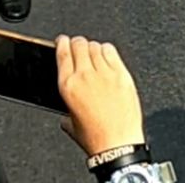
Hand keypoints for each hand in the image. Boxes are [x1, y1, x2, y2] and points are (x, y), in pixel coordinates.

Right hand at [56, 36, 144, 156]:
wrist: (118, 144)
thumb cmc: (95, 137)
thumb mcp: (71, 121)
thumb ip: (67, 107)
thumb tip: (67, 107)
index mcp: (69, 86)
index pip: (63, 53)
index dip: (62, 43)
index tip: (62, 41)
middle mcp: (86, 75)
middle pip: (79, 44)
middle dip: (77, 43)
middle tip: (78, 46)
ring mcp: (105, 73)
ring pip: (96, 46)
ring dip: (92, 47)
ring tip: (92, 52)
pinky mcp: (122, 74)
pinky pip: (112, 51)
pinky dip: (107, 50)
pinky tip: (107, 55)